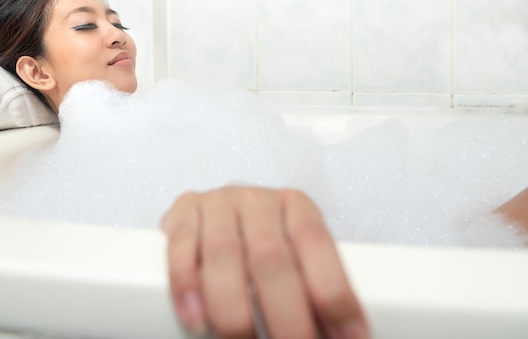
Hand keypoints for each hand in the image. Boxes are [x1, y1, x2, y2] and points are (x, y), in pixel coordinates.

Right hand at [160, 186, 367, 338]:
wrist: (221, 211)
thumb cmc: (265, 240)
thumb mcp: (296, 255)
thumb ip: (313, 288)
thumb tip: (339, 334)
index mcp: (297, 207)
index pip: (317, 244)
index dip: (333, 292)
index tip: (347, 336)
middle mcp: (258, 201)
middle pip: (271, 256)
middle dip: (285, 315)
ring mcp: (218, 204)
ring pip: (223, 254)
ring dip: (232, 310)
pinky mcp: (184, 211)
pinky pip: (180, 246)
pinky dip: (186, 287)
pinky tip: (195, 319)